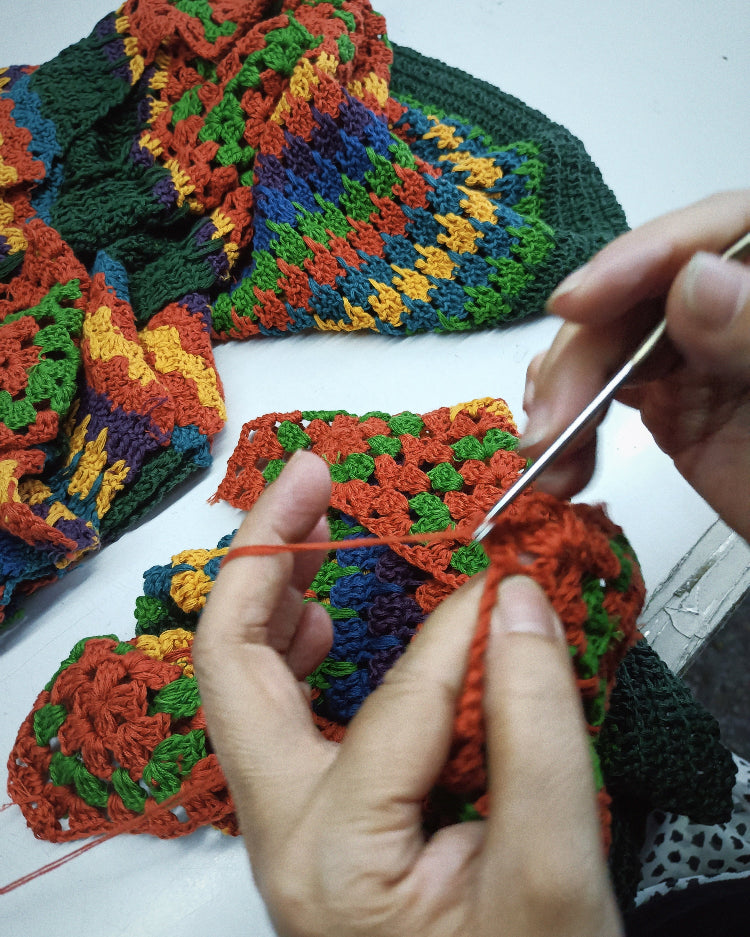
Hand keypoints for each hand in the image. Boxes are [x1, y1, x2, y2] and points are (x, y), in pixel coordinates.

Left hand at [194, 452, 621, 936]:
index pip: (398, 700)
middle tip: (311, 480)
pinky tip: (321, 616)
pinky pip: (276, 710)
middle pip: (232, 666)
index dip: (465, 630)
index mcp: (329, 856)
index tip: (512, 588)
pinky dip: (292, 644)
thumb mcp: (551, 877)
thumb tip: (514, 604)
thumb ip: (535, 731)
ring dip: (266, 594)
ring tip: (307, 530)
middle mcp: (283, 835)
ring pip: (241, 684)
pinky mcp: (316, 820)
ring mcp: (289, 827)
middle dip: (264, 556)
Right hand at [521, 190, 749, 540]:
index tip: (577, 303)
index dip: (637, 259)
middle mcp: (727, 306)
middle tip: (550, 426)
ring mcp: (694, 352)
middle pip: (634, 298)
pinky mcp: (667, 400)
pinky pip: (601, 392)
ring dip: (560, 398)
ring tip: (545, 457)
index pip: (712, 233)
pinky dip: (569, 426)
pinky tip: (560, 462)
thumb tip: (694, 280)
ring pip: (604, 346)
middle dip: (579, 359)